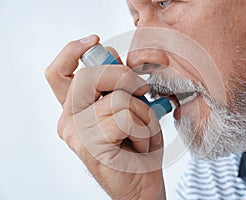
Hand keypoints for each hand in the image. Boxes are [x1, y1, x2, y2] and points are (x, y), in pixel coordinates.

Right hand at [45, 35, 165, 199]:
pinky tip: (139, 144)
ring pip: (118, 98)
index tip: (95, 41)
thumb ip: (116, 83)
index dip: (73, 50)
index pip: (59, 72)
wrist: (141, 185)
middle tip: (142, 92)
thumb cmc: (136, 146)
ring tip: (142, 131)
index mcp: (75, 108)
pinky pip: (125, 118)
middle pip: (90, 75)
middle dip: (126, 77)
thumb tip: (110, 54)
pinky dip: (143, 128)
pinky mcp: (89, 146)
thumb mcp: (128, 108)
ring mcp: (75, 133)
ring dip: (143, 112)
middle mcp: (68, 120)